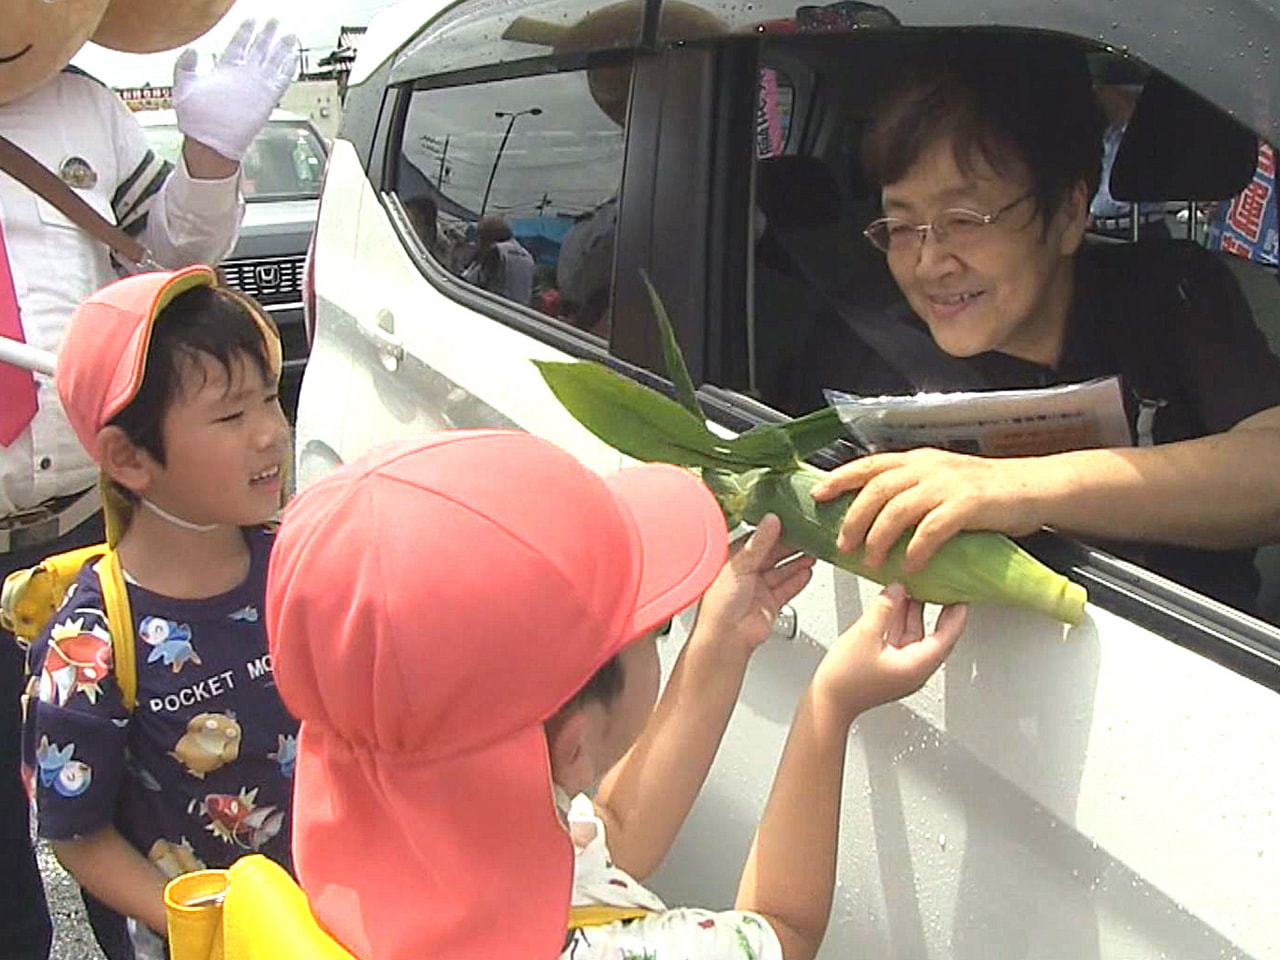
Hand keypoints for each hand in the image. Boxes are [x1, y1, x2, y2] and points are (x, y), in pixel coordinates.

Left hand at [173, 19, 299, 162]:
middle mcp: (243, 77)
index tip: (251, 20)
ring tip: (288, 34)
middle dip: (267, 34)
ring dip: (281, 47)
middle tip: (274, 21)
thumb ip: (185, 66)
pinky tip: (293, 57)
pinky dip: (288, 68)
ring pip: (272, 61)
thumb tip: (191, 50)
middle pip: (259, 49)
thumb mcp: (183, 86)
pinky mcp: (267, 98)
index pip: (239, 45)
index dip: (245, 31)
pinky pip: (281, 80)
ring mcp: (256, 87)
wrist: (210, 142)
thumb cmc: (196, 120)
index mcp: (225, 71)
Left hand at [692, 513, 815, 659]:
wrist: (727, 638)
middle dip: (791, 546)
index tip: (791, 521)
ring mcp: (759, 589)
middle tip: (808, 535)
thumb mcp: (740, 565)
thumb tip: (771, 520)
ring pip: (783, 571)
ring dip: (797, 562)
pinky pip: (787, 588)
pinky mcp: (770, 603)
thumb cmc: (720, 604)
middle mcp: (746, 572)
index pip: (757, 539)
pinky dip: (798, 580)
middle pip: (773, 554)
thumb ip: (759, 543)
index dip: (774, 531)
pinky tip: (807, 571)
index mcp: (733, 559)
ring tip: (813, 552)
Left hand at [811, 448, 1050, 573]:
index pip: (869, 465)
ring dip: (879, 537)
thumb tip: (875, 516)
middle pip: (876, 489)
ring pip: (898, 508)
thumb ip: (911, 491)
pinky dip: (916, 549)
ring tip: (871, 562)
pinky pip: (932, 529)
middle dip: (854, 518)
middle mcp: (927, 468)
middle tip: (842, 545)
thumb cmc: (986, 490)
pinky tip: (910, 567)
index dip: (840, 479)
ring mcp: (947, 485)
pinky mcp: (968, 505)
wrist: (1032, 487)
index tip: (818, 495)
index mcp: (917, 461)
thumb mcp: (940, 480)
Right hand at [814, 584, 965, 723]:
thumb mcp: (865, 634)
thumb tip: (897, 589)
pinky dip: (900, 621)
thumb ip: (884, 608)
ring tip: (915, 588)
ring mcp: (902, 669)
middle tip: (943, 586)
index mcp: (917, 665)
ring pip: (916, 635)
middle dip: (938, 609)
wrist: (827, 703)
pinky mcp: (889, 667)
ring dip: (915, 612)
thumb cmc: (844, 681)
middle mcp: (914, 669)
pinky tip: (893, 605)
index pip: (948, 636)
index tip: (961, 594)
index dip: (956, 613)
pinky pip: (902, 639)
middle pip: (935, 635)